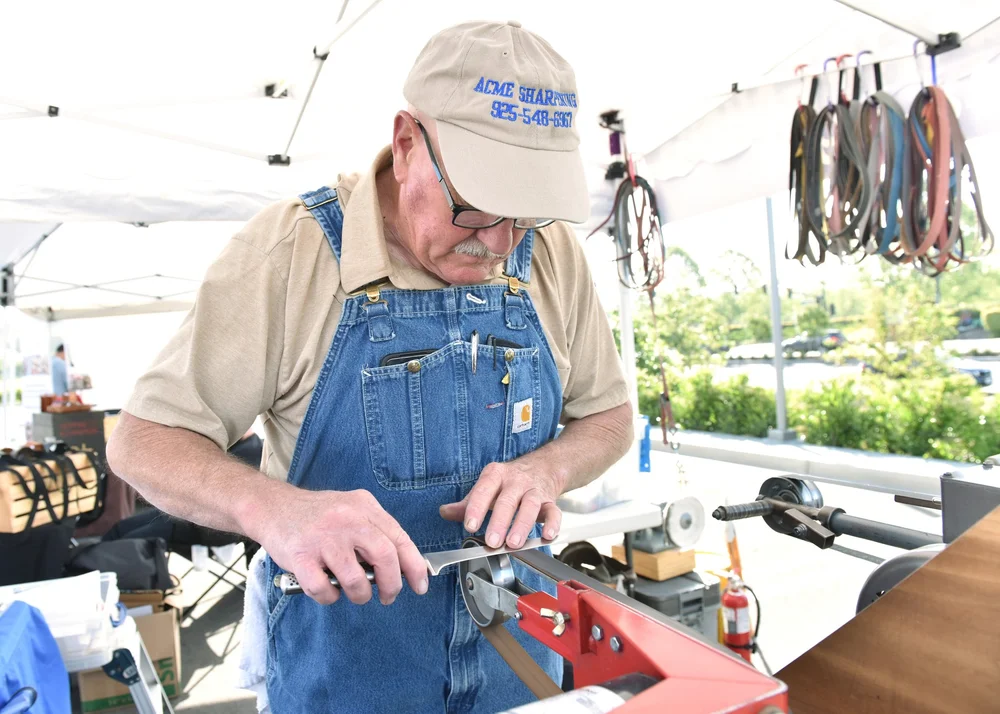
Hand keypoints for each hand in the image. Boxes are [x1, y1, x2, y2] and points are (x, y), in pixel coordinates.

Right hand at [257, 487, 427, 605]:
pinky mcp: (300, 556)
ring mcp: (323, 538)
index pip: (399, 538)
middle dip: (392, 585)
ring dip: (360, 595)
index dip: (414, 565)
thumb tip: (402, 563)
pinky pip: (323, 589)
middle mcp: (346, 520)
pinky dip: (330, 597)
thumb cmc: (318, 515)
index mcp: (364, 507)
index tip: (420, 584)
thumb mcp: (352, 509)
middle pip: (384, 557)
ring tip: (354, 593)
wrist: (274, 507)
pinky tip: (328, 590)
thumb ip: (375, 531)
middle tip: (388, 596)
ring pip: (356, 579)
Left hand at [439, 460, 563, 549]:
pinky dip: (553, 524)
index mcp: (496, 475)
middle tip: (492, 542)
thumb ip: (467, 503)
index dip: (476, 508)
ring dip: (522, 525)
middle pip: (507, 500)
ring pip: (530, 505)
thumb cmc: (510, 481)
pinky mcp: (550, 501)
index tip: (470, 526)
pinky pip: (554, 511)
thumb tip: (445, 512)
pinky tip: (547, 536)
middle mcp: (516, 481)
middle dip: (500, 522)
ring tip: (514, 543)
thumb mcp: (487, 486)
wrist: (543, 466)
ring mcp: (534, 490)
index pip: (483, 490)